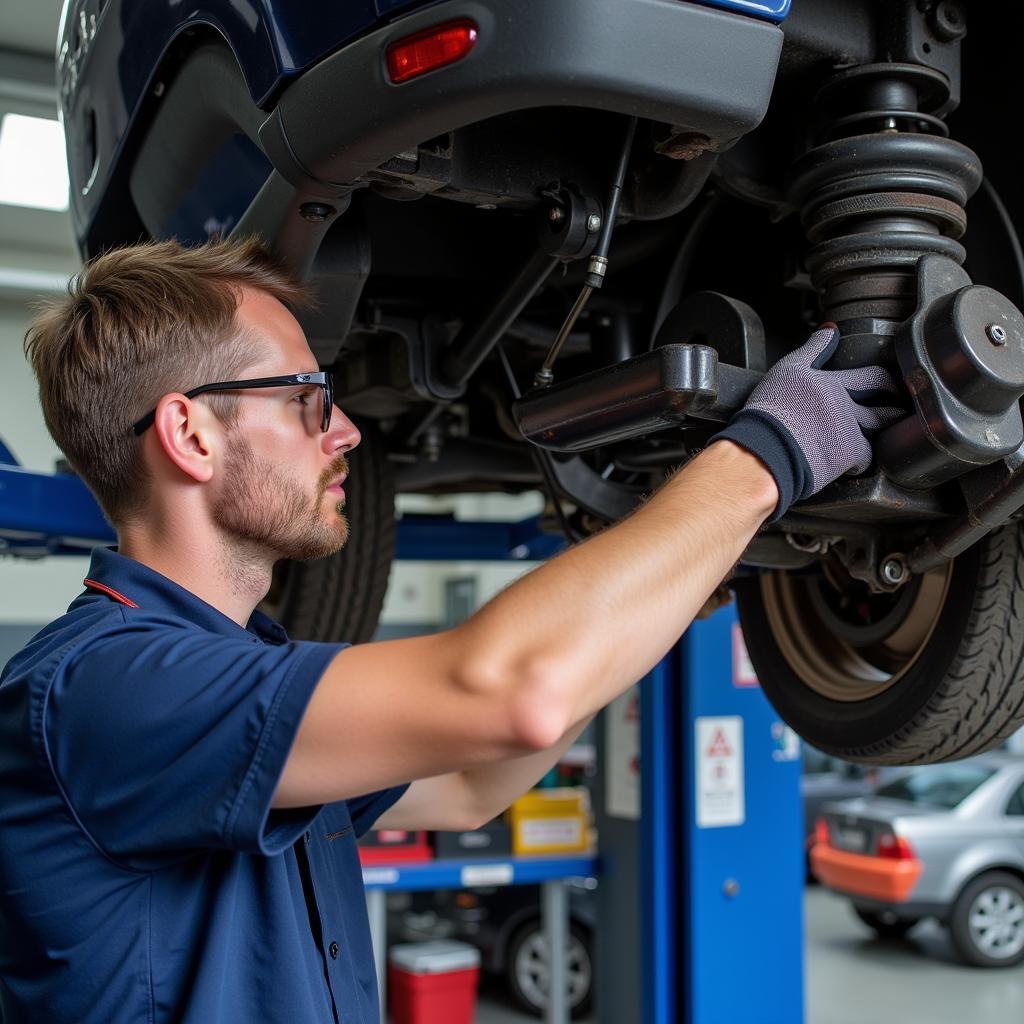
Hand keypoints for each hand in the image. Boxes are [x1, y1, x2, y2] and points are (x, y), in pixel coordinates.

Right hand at [711, 324, 903, 520]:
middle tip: (897, 398)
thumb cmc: (768, 413)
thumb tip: (829, 329)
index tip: (886, 378)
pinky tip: (850, 463)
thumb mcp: (785, 372)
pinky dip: (859, 461)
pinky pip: (866, 457)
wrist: (765, 448)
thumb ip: (810, 350)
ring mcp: (849, 426)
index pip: (863, 370)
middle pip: (880, 390)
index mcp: (828, 382)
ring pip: (879, 423)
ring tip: (887, 430)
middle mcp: (843, 400)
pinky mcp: (850, 452)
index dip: (879, 373)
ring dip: (885, 425)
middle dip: (893, 391)